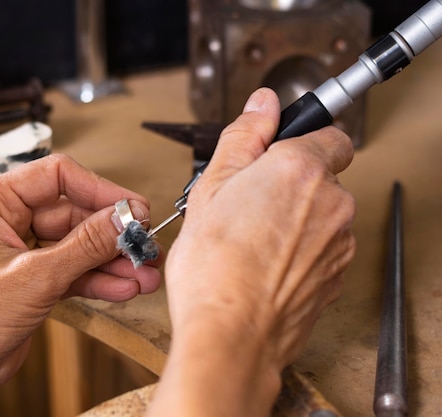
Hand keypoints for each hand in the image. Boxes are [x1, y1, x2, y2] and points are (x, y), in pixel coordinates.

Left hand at [0, 154, 162, 409]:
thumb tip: (124, 218)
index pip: (57, 177)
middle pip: (75, 214)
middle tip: (144, 245)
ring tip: (143, 273)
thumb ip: (85, 245)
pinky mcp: (34, 278)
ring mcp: (24, 251)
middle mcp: (9, 220)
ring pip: (79, 244)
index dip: (99, 190)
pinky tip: (124, 287)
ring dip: (112, 260)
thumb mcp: (34, 278)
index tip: (132, 208)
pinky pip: (74, 269)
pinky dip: (99, 279)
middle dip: (112, 234)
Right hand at [149, 88, 355, 416]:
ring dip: (294, 221)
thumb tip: (263, 104)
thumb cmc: (214, 266)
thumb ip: (244, 136)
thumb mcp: (211, 186)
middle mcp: (332, 203)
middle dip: (289, 185)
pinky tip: (263, 265)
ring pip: (320, 216)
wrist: (231, 334)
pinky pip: (321, 250)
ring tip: (250, 241)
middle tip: (245, 205)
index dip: (301, 141)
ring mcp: (339, 243)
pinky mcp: (337, 276)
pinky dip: (300, 252)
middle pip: (322, 178)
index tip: (279, 153)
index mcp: (301, 169)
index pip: (329, 135)